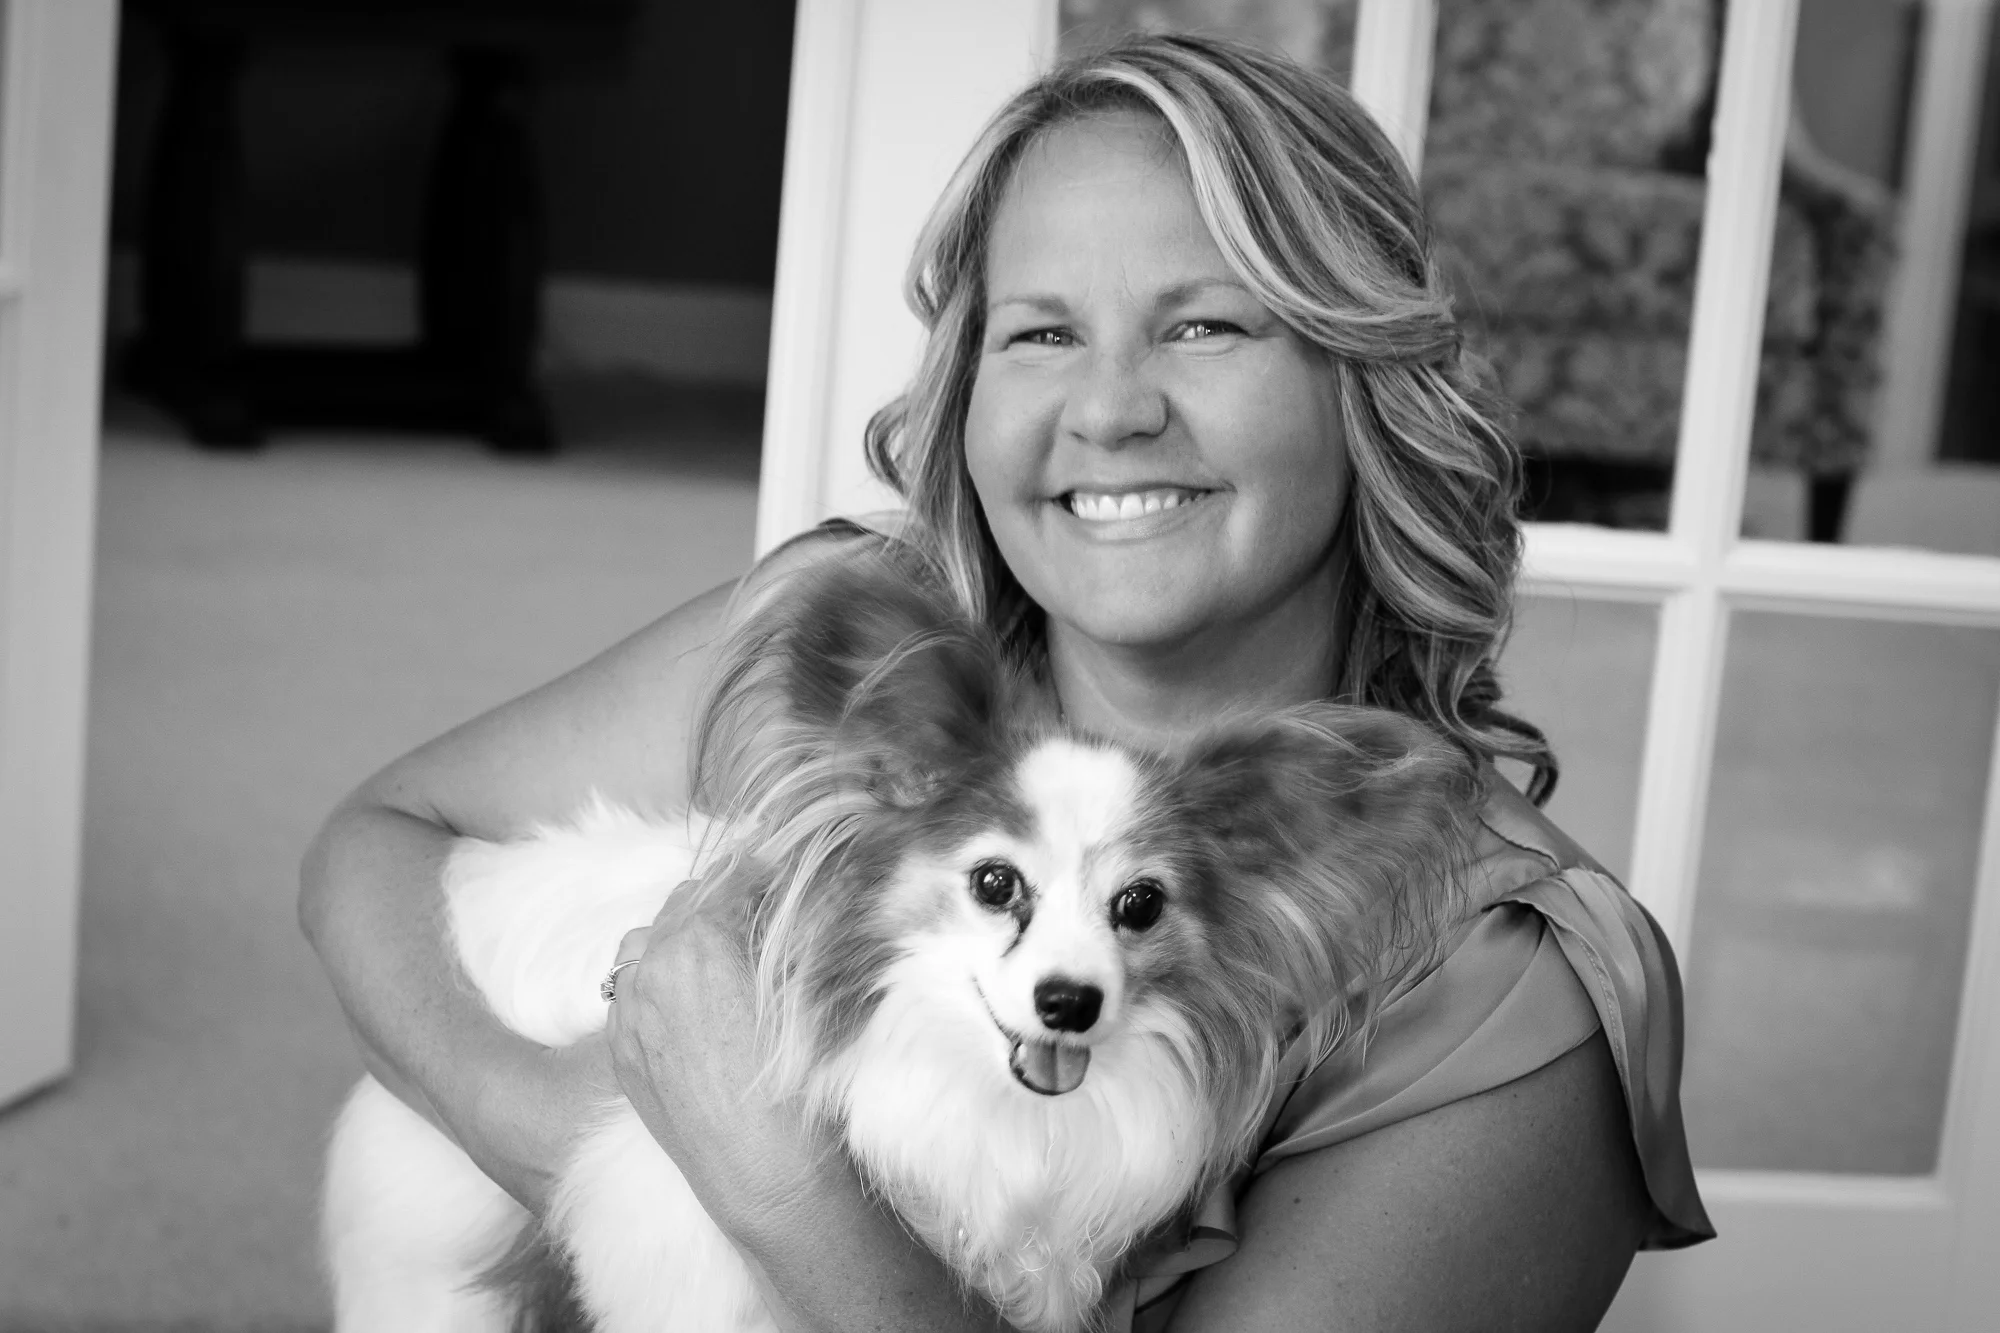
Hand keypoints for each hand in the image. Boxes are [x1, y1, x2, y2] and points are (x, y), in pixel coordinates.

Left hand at [603, 873, 825, 1237]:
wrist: (761, 1173)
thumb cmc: (796, 1084)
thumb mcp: (796, 987)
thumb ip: (777, 930)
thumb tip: (776, 896)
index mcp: (698, 943)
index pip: (728, 879)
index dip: (759, 870)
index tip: (777, 868)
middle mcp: (651, 970)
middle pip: (682, 903)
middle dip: (718, 901)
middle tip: (754, 910)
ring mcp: (627, 1013)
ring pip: (643, 943)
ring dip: (677, 936)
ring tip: (715, 954)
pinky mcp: (620, 1051)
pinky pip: (628, 991)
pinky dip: (654, 982)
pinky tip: (690, 1002)